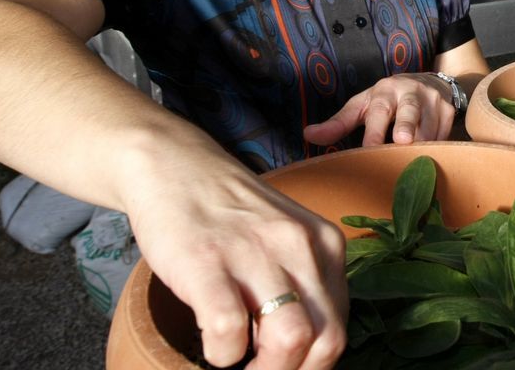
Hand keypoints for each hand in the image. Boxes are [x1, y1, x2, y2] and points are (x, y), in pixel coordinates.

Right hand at [125, 150, 348, 368]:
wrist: (173, 164)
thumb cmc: (228, 212)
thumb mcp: (285, 237)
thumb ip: (304, 280)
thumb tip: (307, 346)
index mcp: (325, 244)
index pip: (340, 326)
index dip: (315, 363)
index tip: (290, 366)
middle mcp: (299, 246)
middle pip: (326, 340)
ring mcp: (254, 253)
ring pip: (291, 340)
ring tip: (241, 364)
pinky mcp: (206, 262)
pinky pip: (229, 330)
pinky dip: (222, 353)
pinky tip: (214, 344)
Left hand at [302, 73, 454, 145]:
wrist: (429, 82)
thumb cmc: (387, 100)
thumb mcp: (362, 106)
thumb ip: (338, 123)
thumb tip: (307, 135)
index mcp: (385, 91)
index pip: (379, 111)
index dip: (375, 131)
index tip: (370, 148)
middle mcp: (411, 92)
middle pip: (410, 111)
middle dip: (408, 126)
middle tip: (403, 141)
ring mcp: (434, 101)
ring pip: (429, 127)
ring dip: (421, 145)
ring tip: (414, 162)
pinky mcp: (449, 112)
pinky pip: (443, 136)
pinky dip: (435, 149)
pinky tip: (428, 158)